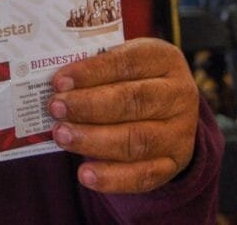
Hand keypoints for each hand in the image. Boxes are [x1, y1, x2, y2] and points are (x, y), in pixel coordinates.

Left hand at [47, 38, 198, 192]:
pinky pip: (143, 175)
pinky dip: (112, 177)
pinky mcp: (174, 163)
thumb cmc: (131, 79)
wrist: (168, 111)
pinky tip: (84, 174)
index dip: (92, 72)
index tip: (59, 81)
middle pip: (133, 101)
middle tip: (56, 108)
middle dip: (89, 106)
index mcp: (164, 59)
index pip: (127, 63)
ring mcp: (180, 132)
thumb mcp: (121, 62)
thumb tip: (58, 82)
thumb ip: (95, 68)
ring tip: (61, 135)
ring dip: (93, 140)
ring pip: (137, 140)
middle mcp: (179, 94)